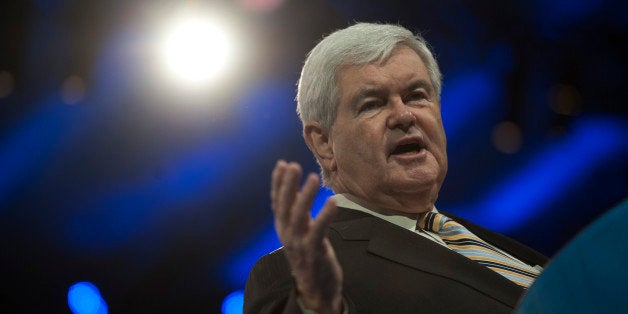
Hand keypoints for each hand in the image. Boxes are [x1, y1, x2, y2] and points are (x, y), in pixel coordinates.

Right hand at [271, 160, 342, 313]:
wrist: (316, 291)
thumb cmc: (311, 256)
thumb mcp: (301, 233)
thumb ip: (298, 213)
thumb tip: (297, 190)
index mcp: (283, 228)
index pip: (277, 202)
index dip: (278, 183)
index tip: (282, 164)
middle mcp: (287, 235)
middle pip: (285, 206)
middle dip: (288, 185)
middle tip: (293, 165)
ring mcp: (299, 244)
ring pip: (299, 217)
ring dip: (305, 196)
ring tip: (313, 177)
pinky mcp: (314, 253)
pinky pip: (319, 231)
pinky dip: (324, 216)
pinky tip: (332, 201)